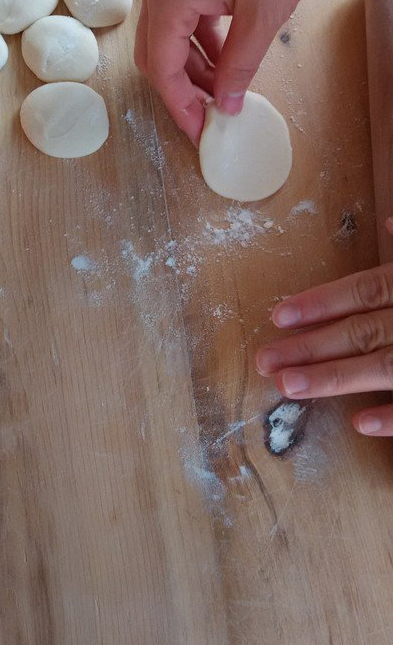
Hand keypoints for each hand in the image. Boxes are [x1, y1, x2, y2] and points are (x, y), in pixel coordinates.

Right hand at [135, 0, 336, 144]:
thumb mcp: (265, 13)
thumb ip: (240, 65)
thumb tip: (225, 105)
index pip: (160, 67)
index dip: (179, 106)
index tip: (201, 133)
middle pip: (155, 49)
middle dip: (182, 86)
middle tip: (213, 114)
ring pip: (169, 27)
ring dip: (193, 60)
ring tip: (227, 84)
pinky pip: (181, 3)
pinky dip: (199, 32)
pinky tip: (228, 46)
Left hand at [256, 219, 392, 435]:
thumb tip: (391, 221)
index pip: (360, 291)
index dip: (319, 302)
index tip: (277, 316)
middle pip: (358, 332)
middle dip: (309, 346)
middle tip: (264, 360)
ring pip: (380, 366)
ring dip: (333, 378)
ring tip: (288, 386)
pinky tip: (359, 423)